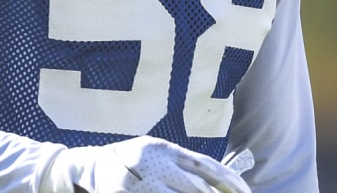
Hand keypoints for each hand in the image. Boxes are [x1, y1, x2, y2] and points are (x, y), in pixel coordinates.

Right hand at [59, 136, 251, 192]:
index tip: (246, 192)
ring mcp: (138, 182)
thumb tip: (219, 183)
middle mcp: (155, 162)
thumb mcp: (160, 153)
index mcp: (167, 149)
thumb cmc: (135, 160)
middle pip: (195, 187)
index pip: (206, 165)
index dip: (229, 180)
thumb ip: (185, 165)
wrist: (90, 164)